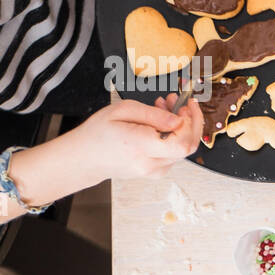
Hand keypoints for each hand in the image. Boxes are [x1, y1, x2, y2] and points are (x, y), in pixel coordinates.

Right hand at [68, 96, 202, 183]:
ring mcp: (154, 170)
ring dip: (180, 127)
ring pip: (182, 149)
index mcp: (140, 146)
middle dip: (189, 121)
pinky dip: (173, 137)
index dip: (191, 122)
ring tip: (164, 107)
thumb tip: (178, 119)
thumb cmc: (97, 134)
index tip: (186, 106)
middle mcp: (149, 163)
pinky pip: (173, 154)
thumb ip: (153, 115)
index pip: (182, 142)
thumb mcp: (122, 111)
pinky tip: (161, 123)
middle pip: (188, 146)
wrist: (84, 158)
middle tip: (179, 103)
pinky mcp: (155, 171)